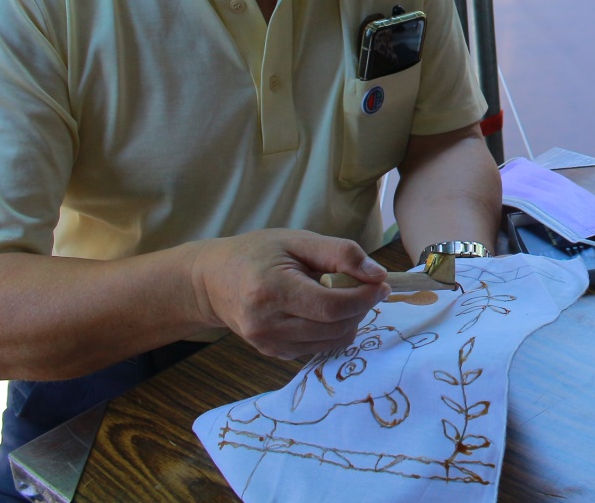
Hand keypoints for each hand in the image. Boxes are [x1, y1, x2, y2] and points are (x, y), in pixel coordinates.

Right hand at [189, 229, 390, 359]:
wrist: (212, 281)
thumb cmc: (257, 253)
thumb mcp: (297, 240)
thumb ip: (340, 253)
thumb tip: (377, 274)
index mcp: (272, 290)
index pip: (332, 305)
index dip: (364, 297)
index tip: (381, 284)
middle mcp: (267, 324)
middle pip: (335, 327)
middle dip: (361, 307)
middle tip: (368, 287)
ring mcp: (268, 344)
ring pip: (332, 342)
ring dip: (350, 320)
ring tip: (345, 295)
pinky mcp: (273, 353)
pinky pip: (319, 348)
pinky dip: (333, 330)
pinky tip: (324, 309)